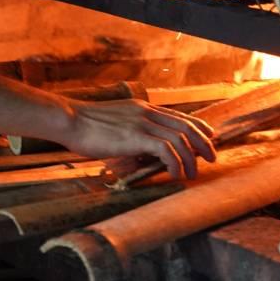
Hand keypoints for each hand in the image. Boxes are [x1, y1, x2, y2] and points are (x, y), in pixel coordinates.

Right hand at [62, 99, 216, 178]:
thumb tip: (138, 151)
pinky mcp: (136, 136)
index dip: (197, 126)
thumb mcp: (112, 123)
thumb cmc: (83, 125)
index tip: (208, 136)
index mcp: (141, 108)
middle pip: (186, 125)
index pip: (178, 115)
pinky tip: (174, 173)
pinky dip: (175, 162)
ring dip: (191, 157)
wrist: (69, 119)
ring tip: (192, 173)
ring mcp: (141, 123)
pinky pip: (166, 149)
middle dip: (203, 143)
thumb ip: (129, 132)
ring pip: (180, 138)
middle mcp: (145, 112)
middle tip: (210, 158)